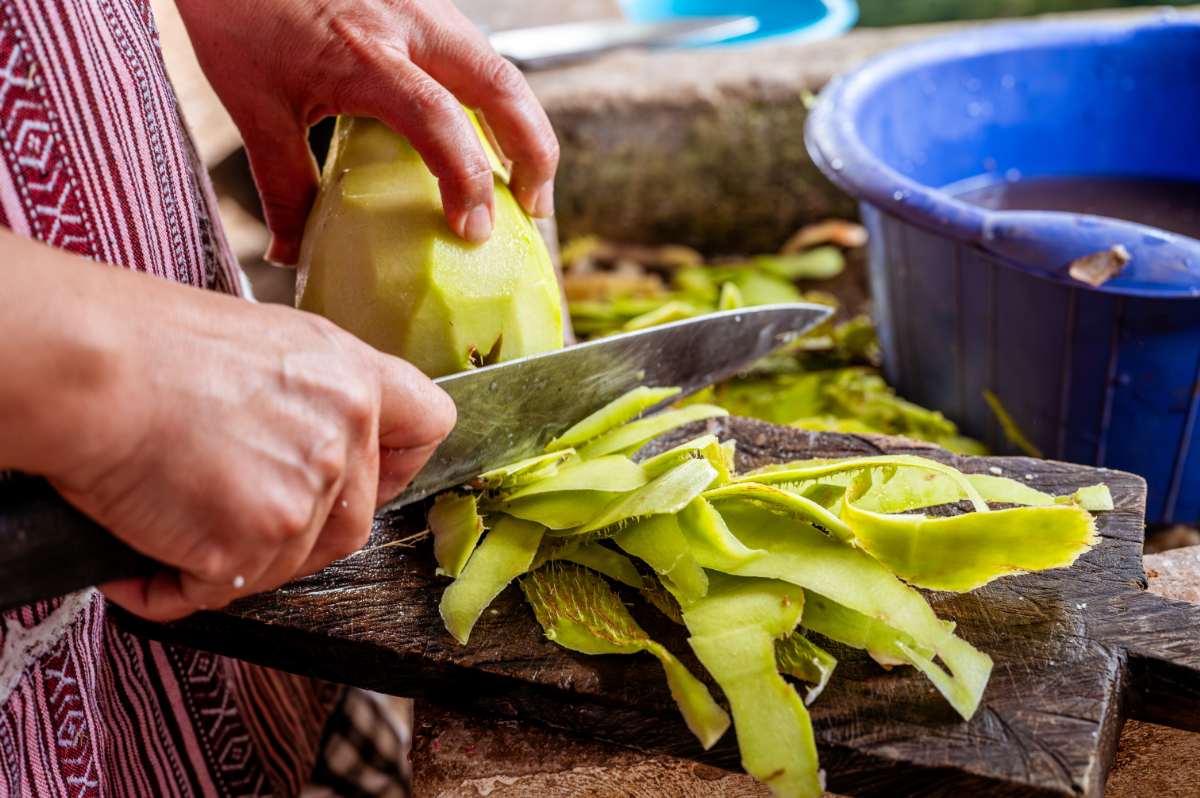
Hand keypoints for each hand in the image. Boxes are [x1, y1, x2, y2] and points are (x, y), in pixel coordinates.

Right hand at [1, 231, 455, 619]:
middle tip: (231, 513)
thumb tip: (306, 440)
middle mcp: (345, 436)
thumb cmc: (148, 344)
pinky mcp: (254, 542)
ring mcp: (306, 495)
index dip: (401, 462)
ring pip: (291, 561)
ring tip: (171, 524)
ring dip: (237, 561)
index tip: (375, 476)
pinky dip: (173, 585)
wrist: (89, 367)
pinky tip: (140, 556)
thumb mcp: (264, 342)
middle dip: (299, 532)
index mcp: (351, 379)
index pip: (429, 425)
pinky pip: (221, 589)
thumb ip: (311, 395)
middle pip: (356, 520)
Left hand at [175, 0, 559, 262]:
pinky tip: (487, 133)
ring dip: (523, 124)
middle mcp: (407, 24)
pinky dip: (496, 101)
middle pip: (502, 86)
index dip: (467, 179)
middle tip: (536, 208)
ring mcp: (423, 7)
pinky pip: (476, 54)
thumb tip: (289, 255)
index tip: (474, 231)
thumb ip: (281, 186)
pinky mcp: (423, 3)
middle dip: (534, 151)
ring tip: (524, 179)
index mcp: (365, 55)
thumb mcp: (254, 107)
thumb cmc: (237, 12)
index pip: (439, 120)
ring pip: (499, 67)